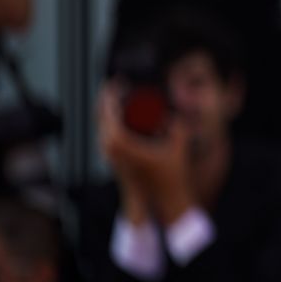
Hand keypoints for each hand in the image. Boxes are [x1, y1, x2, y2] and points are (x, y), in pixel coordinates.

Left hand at [97, 86, 195, 226]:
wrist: (164, 199)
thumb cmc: (171, 175)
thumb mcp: (179, 146)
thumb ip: (179, 126)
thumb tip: (175, 112)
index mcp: (120, 143)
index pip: (108, 112)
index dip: (110, 94)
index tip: (118, 82)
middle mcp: (109, 149)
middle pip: (101, 117)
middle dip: (107, 99)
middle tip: (118, 85)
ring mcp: (109, 156)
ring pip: (102, 127)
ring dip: (108, 110)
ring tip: (119, 97)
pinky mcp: (113, 160)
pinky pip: (106, 135)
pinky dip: (110, 122)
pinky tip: (120, 116)